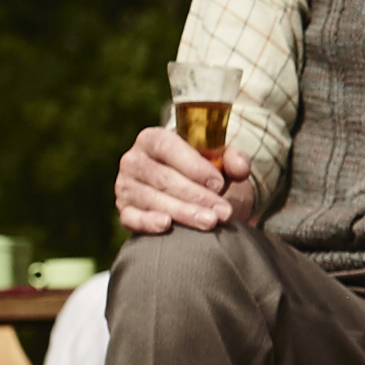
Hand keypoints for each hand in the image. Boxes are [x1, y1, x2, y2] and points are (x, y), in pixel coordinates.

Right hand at [116, 124, 256, 235]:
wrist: (185, 190)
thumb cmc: (201, 171)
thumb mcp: (218, 160)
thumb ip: (232, 159)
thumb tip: (240, 167)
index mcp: (153, 139)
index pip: (168, 148)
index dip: (193, 166)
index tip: (218, 183)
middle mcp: (134, 160)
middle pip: (163, 178)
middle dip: (196, 197)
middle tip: (223, 212)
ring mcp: (125, 186)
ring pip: (152, 199)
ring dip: (183, 212)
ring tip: (210, 222)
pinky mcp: (124, 209)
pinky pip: (131, 217)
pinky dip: (147, 222)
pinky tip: (166, 225)